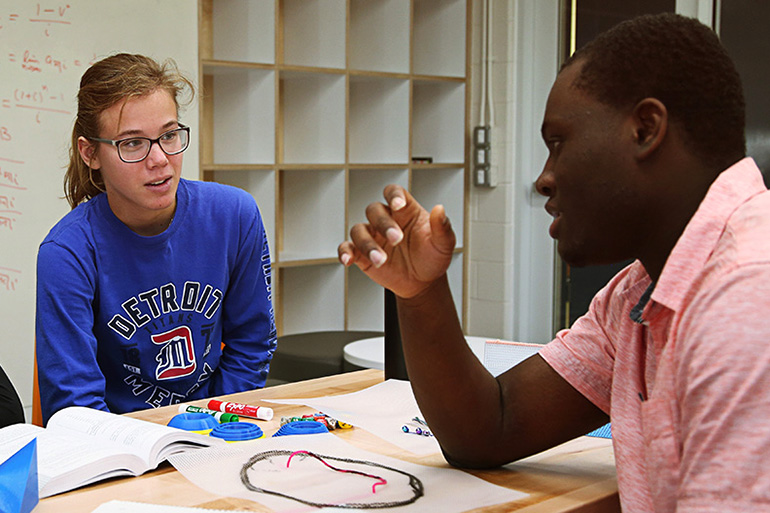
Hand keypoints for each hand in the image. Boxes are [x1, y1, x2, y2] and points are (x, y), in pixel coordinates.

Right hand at [337, 185, 455, 298]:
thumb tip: (440, 210)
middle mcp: (386, 220)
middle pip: (374, 210)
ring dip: (366, 244)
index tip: (398, 204)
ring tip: (380, 260)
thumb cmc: (432, 258)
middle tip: (396, 239)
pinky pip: (347, 248)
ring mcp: (373, 236)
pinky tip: (349, 259)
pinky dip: (345, 252)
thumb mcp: (443, 243)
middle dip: (383, 224)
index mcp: (406, 211)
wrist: (423, 283)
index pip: (394, 193)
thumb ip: (442, 227)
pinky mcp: (362, 254)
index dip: (393, 195)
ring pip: (359, 230)